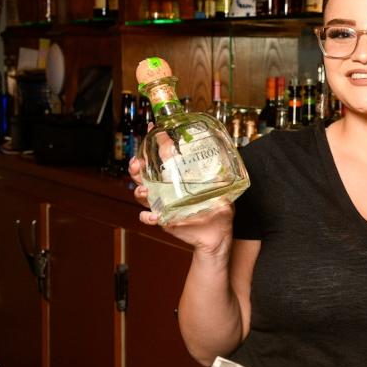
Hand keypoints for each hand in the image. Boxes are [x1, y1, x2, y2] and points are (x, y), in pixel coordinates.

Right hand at [127, 124, 235, 257]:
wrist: (217, 236)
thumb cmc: (219, 211)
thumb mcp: (223, 191)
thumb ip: (223, 179)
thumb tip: (229, 163)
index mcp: (179, 178)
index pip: (163, 156)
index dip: (156, 142)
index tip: (153, 130)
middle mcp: (166, 189)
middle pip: (143, 174)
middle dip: (136, 166)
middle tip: (138, 163)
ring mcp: (163, 204)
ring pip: (141, 194)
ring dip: (139, 190)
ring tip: (144, 190)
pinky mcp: (163, 220)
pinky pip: (148, 218)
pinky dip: (148, 217)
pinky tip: (155, 216)